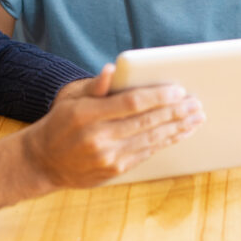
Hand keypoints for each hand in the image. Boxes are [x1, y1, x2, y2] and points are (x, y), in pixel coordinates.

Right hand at [22, 65, 205, 187]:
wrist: (44, 161)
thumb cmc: (60, 122)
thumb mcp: (70, 97)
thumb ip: (94, 86)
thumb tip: (112, 70)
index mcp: (87, 114)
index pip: (130, 103)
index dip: (157, 97)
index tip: (178, 91)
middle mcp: (98, 138)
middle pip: (146, 123)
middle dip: (175, 112)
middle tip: (196, 104)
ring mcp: (108, 157)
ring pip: (151, 140)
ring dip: (177, 128)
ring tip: (196, 118)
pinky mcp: (115, 170)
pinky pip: (146, 153)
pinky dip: (166, 142)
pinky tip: (179, 133)